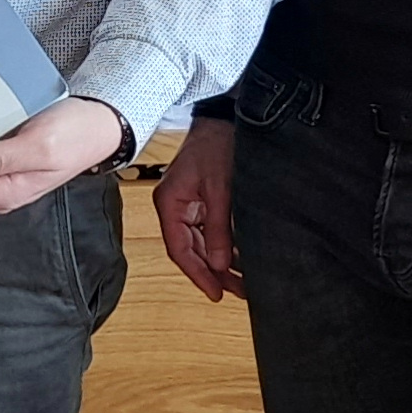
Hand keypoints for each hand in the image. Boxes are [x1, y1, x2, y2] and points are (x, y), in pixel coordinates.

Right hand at [155, 121, 241, 300]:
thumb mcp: (220, 190)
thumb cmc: (216, 146)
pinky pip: (209, 231)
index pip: (179, 249)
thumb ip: (218, 228)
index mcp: (169, 204)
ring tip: (242, 281)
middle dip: (213, 272)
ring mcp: (188, 205)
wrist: (223, 119)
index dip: (198, 274)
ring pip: (200, 243)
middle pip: (190, 250)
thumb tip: (218, 264)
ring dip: (219, 261)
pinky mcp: (202, 201)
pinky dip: (223, 245)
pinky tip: (239, 259)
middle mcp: (174, 207)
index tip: (216, 293)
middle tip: (238, 291)